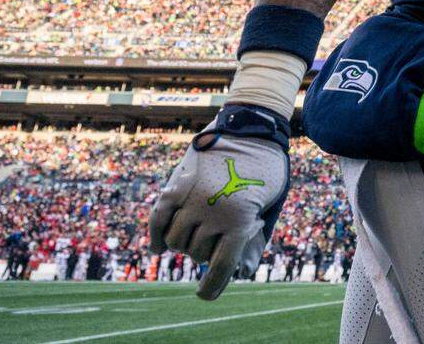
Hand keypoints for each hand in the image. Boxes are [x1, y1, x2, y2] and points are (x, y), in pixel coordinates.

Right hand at [148, 105, 289, 299]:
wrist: (251, 127)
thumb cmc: (266, 170)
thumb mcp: (269, 205)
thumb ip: (254, 236)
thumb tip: (242, 271)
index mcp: (239, 220)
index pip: (219, 267)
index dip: (212, 287)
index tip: (205, 295)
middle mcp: (212, 213)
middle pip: (198, 253)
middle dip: (206, 253)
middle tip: (215, 241)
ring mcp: (191, 198)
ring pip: (175, 240)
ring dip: (184, 244)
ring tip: (195, 235)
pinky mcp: (176, 184)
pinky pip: (157, 219)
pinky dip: (155, 236)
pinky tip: (157, 248)